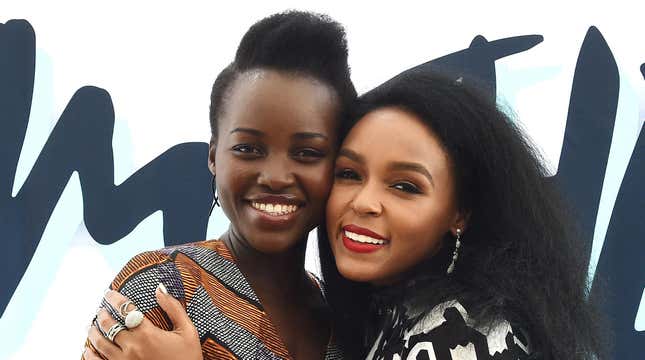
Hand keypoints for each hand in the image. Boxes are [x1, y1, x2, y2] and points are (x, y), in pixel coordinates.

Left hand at [84, 285, 201, 359]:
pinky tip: (87, 350)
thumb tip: (160, 289)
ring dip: (94, 333)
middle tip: (100, 310)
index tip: (109, 293)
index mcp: (148, 334)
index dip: (115, 299)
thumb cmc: (188, 357)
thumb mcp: (187, 331)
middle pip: (110, 327)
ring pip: (101, 345)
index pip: (126, 310)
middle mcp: (133, 347)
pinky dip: (90, 356)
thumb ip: (173, 308)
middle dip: (102, 315)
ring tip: (91, 326)